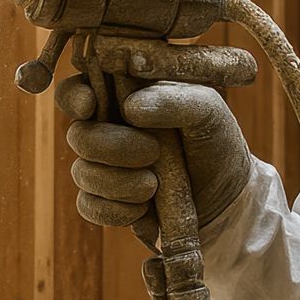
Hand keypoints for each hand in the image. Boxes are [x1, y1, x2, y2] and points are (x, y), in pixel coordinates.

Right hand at [54, 77, 252, 229]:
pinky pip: (88, 206)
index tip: (90, 105)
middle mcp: (105, 129)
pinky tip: (143, 209)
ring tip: (153, 186)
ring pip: (82, 173)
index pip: (78, 89)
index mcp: (122, 96)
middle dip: (112, 147)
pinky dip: (114, 210)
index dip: (74, 96)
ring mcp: (102, 167)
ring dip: (118, 182)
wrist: (225, 197)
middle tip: (152, 152)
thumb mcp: (208, 112)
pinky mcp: (105, 201)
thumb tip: (131, 108)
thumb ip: (175, 100)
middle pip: (78, 135)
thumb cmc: (214, 141)